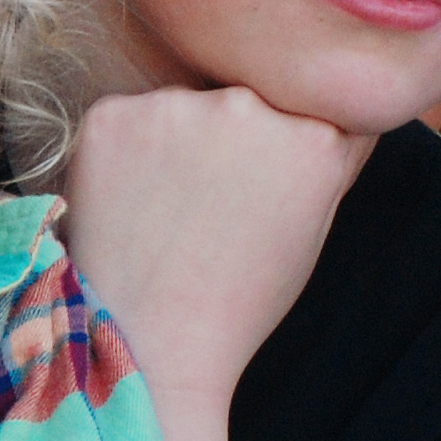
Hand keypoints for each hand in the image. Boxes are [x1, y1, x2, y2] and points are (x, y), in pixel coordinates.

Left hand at [61, 86, 372, 401]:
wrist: (150, 347)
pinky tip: (128, 207)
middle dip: (228, 140)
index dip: (278, 151)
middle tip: (207, 212)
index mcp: (315, 138)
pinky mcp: (110, 117)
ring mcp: (173, 107)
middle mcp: (248, 107)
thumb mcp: (312, 228)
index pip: (304, 106)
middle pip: (241, 101)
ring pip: (180, 107)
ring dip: (174, 142)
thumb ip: (327, 154)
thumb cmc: (237, 300)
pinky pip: (124, 120)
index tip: (261, 191)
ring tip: (166, 216)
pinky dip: (124, 153)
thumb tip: (330, 94)